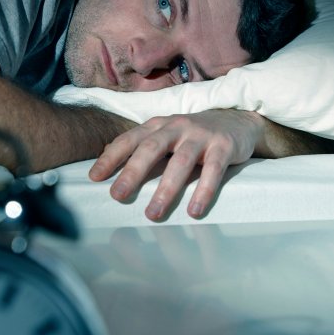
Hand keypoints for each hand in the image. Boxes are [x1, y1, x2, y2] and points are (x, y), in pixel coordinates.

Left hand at [89, 109, 264, 220]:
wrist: (239, 120)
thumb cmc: (193, 133)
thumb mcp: (165, 134)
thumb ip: (140, 145)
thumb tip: (105, 159)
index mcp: (158, 125)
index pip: (129, 140)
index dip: (111, 157)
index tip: (94, 177)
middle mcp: (176, 126)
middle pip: (150, 149)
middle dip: (132, 173)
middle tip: (117, 196)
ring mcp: (201, 135)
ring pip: (180, 162)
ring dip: (165, 189)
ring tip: (153, 214)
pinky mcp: (224, 146)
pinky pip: (213, 170)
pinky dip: (203, 191)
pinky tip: (194, 211)